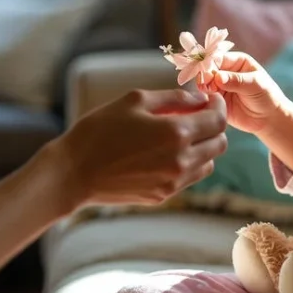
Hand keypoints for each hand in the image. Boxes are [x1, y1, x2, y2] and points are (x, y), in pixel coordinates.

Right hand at [53, 88, 227, 210]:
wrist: (73, 173)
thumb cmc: (100, 130)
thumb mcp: (135, 101)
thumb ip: (174, 98)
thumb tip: (201, 98)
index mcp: (175, 133)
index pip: (218, 120)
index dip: (218, 106)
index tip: (210, 100)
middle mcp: (180, 160)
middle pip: (220, 143)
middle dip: (213, 126)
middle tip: (197, 115)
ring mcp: (173, 181)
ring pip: (209, 163)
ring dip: (203, 146)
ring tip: (181, 134)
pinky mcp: (163, 195)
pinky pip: (191, 177)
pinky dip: (190, 163)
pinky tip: (168, 152)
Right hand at [199, 51, 292, 134]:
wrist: (269, 119)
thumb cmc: (267, 96)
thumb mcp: (254, 85)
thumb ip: (236, 80)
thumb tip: (218, 77)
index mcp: (236, 61)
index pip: (218, 57)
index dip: (210, 63)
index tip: (206, 73)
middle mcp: (225, 71)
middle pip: (208, 69)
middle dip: (205, 76)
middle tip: (205, 84)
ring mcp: (219, 86)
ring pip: (205, 83)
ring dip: (203, 87)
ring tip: (207, 92)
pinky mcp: (216, 100)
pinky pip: (205, 97)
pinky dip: (203, 98)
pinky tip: (207, 101)